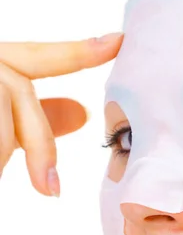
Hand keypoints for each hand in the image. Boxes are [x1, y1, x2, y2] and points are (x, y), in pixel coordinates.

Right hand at [0, 32, 122, 196]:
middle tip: (51, 190)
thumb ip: (39, 116)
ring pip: (3, 127)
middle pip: (21, 94)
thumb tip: (83, 113)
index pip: (40, 57)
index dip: (80, 53)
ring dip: (1, 158)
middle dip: (40, 147)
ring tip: (0, 179)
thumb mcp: (3, 117)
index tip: (119, 43)